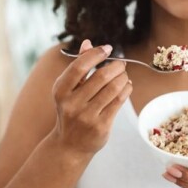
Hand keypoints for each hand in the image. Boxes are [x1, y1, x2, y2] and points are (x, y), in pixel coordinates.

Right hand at [51, 40, 132, 155]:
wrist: (69, 145)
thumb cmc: (71, 111)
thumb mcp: (68, 90)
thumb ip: (78, 66)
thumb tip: (88, 42)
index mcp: (61, 91)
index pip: (79, 66)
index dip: (96, 54)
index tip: (108, 48)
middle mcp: (72, 104)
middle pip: (101, 77)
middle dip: (115, 66)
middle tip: (121, 63)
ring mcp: (86, 116)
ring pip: (113, 89)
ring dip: (123, 78)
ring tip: (124, 75)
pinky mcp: (101, 126)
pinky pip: (119, 102)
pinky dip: (126, 89)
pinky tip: (127, 85)